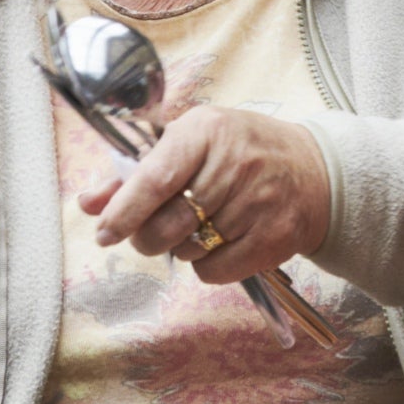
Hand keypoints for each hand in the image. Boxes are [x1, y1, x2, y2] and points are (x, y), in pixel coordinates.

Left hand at [82, 105, 330, 284]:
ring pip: (188, 251)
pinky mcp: (273, 238)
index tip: (104, 232)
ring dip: (181, 248)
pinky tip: (221, 241)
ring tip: (201, 225)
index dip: (124, 211)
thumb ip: (136, 174)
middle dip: (147, 237)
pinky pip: (214, 272)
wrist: (315, 172)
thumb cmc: (239, 153)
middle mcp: (233, 165)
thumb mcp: (190, 144)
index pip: (155, 178)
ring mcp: (257, 203)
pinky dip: (206, 266)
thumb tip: (88, 203)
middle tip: (152, 231)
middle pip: (167, 224)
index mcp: (205, 131)